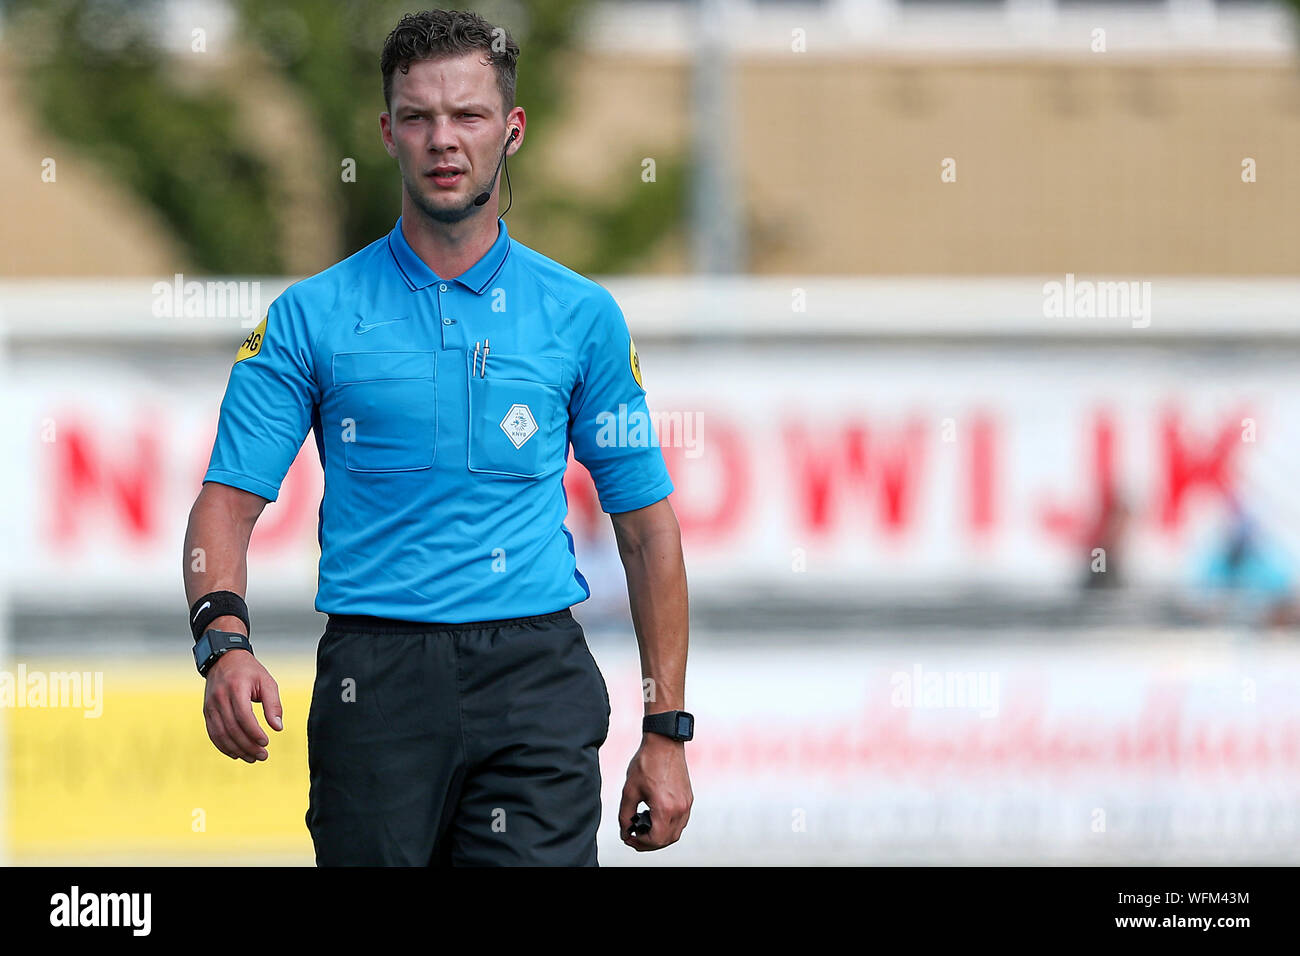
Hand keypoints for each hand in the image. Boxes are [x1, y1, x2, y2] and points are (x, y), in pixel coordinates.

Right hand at [202, 650, 282, 762]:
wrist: (224, 659)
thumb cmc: (250, 671)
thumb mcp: (267, 682)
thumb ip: (273, 704)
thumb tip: (278, 727)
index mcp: (236, 688)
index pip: (243, 716)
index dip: (254, 732)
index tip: (266, 742)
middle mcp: (220, 698)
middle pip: (232, 728)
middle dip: (247, 746)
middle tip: (263, 756)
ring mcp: (210, 706)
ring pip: (221, 734)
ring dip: (236, 750)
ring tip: (252, 758)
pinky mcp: (206, 712)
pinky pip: (213, 733)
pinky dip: (224, 746)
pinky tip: (237, 754)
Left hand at [619, 733, 692, 850]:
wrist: (664, 742)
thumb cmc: (646, 762)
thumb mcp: (629, 790)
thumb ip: (625, 815)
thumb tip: (625, 831)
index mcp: (665, 807)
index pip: (656, 840)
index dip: (640, 843)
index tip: (629, 837)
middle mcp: (680, 808)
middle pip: (666, 840)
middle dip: (649, 843)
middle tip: (634, 836)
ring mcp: (687, 804)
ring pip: (675, 833)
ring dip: (659, 836)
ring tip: (643, 828)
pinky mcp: (688, 799)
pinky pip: (680, 822)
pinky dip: (667, 826)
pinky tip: (654, 818)